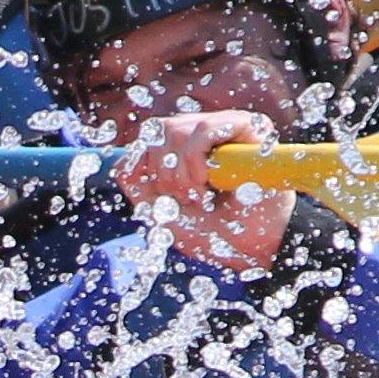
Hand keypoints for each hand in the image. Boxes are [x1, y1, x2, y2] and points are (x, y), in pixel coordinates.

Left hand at [118, 112, 296, 274]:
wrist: (251, 250)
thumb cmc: (212, 233)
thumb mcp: (160, 212)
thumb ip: (136, 183)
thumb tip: (127, 158)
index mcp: (185, 149)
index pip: (147, 136)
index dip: (143, 163)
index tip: (162, 193)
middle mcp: (204, 133)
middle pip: (156, 129)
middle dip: (163, 173)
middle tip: (188, 199)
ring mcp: (226, 127)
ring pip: (174, 128)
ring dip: (180, 173)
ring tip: (201, 194)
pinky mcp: (248, 127)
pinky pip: (203, 128)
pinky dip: (196, 160)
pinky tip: (208, 182)